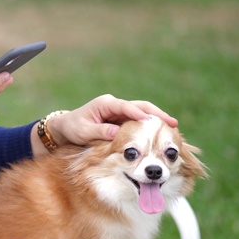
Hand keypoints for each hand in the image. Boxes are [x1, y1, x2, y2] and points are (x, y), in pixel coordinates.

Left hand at [43, 94, 177, 148]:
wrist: (66, 128)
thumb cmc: (73, 128)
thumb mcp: (84, 131)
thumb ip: (101, 132)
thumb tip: (118, 134)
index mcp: (106, 104)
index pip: (126, 107)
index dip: (140, 113)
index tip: (152, 120)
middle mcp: (115, 105)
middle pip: (140, 106)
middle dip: (156, 114)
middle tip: (172, 123)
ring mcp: (119, 112)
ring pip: (141, 113)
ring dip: (156, 120)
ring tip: (172, 127)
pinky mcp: (120, 120)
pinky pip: (137, 121)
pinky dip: (148, 126)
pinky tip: (159, 133)